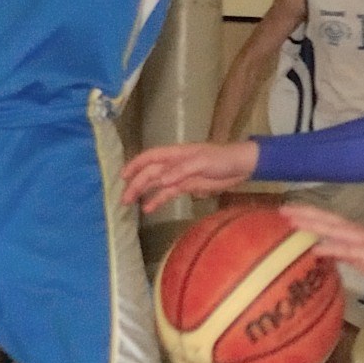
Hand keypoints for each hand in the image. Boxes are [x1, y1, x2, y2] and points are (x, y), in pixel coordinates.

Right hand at [122, 139, 260, 209]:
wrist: (240, 167)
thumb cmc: (221, 158)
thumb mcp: (202, 162)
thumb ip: (181, 170)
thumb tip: (161, 180)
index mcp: (175, 154)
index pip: (150, 157)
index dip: (135, 165)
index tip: (122, 176)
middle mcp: (174, 164)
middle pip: (150, 173)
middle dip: (135, 184)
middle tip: (124, 199)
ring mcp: (179, 176)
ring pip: (156, 184)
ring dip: (143, 192)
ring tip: (129, 204)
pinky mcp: (187, 186)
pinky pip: (168, 194)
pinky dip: (158, 200)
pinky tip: (148, 209)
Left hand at [284, 199, 363, 284]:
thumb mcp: (357, 257)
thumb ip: (339, 252)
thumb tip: (320, 250)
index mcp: (350, 232)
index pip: (325, 219)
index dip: (306, 214)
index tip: (286, 211)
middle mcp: (353, 231)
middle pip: (325, 219)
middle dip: (303, 213)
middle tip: (281, 209)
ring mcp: (360, 240)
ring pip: (332, 230)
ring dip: (312, 225)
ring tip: (293, 222)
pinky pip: (346, 250)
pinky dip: (330, 248)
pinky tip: (316, 248)